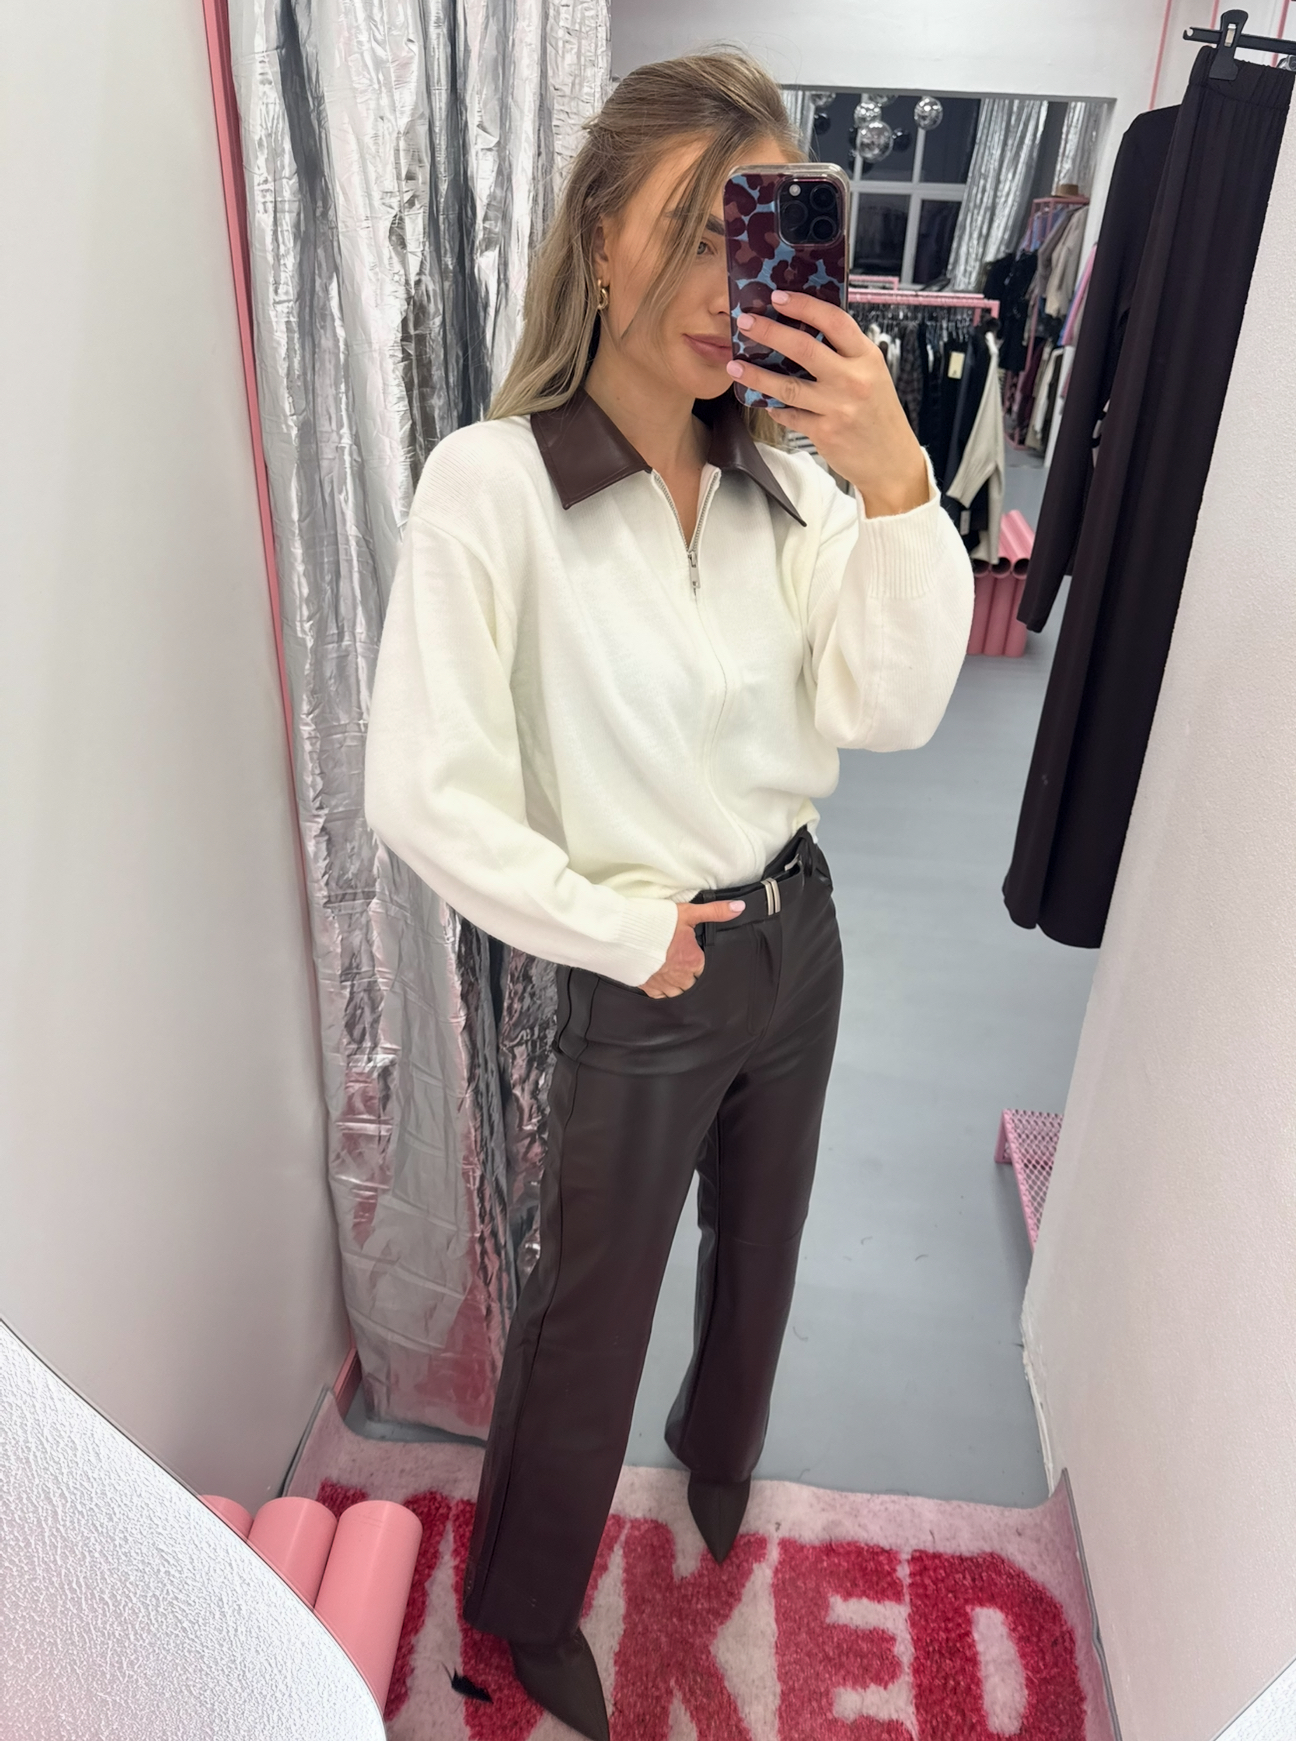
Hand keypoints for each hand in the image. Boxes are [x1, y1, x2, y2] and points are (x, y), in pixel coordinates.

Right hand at [639, 899, 746, 997]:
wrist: (624, 934)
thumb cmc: (656, 923)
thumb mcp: (688, 913)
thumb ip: (715, 912)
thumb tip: (739, 908)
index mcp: (693, 961)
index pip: (702, 968)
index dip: (697, 959)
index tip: (689, 953)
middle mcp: (680, 976)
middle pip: (692, 983)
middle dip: (689, 975)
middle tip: (680, 962)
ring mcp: (663, 984)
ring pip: (677, 992)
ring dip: (677, 984)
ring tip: (671, 972)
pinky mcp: (646, 987)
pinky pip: (659, 996)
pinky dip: (661, 990)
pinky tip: (658, 980)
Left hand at [726, 290, 929, 516]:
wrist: (891, 461)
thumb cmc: (878, 414)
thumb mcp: (873, 374)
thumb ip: (845, 353)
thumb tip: (805, 327)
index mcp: (866, 357)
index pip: (834, 321)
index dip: (804, 305)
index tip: (778, 297)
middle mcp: (853, 379)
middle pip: (804, 348)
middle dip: (770, 332)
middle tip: (745, 323)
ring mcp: (838, 407)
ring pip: (788, 386)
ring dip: (757, 374)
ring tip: (735, 365)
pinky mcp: (824, 432)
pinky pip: (790, 415)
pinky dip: (774, 407)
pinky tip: (763, 401)